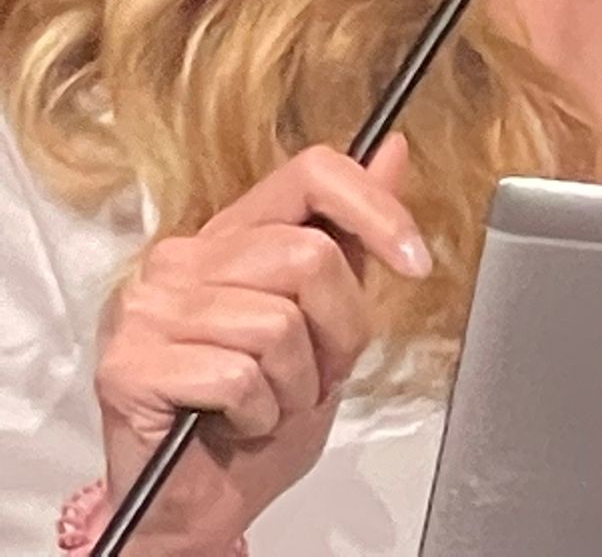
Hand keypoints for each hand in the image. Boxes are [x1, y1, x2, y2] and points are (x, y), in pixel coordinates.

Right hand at [95, 135, 428, 553]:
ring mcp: (148, 306)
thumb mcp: (325, 322)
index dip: (374, 209)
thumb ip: (352, 238)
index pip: (310, 174)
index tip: (415, 261)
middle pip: (308, 256)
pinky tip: (236, 424)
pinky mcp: (129, 363)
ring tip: (270, 404)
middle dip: (338, 332)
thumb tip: (392, 151)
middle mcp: (182, 257)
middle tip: (316, 376)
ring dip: (296, 384)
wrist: (200, 507)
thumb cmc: (259, 417)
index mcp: (230, 234)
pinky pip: (236, 377)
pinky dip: (257, 414)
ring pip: (277, 323)